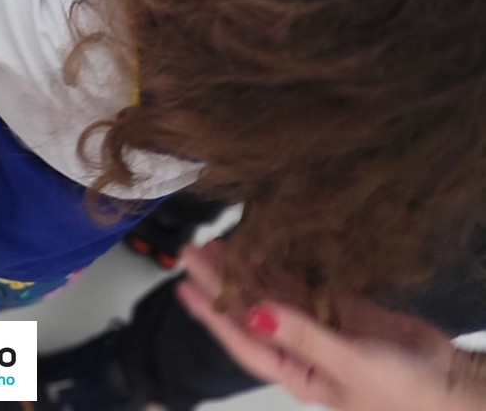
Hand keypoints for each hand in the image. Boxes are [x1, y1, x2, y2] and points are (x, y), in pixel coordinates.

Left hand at [177, 243, 468, 410]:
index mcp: (295, 372)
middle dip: (221, 280)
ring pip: (272, 290)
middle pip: (249, 308)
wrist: (450, 383)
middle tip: (193, 248)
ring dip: (246, 267)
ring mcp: (319, 323)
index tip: (183, 283)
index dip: (210, 311)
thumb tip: (253, 314)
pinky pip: (302, 279)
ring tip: (218, 239)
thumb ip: (301, 336)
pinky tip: (264, 241)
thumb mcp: (347, 365)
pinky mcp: (339, 305)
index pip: (241, 338)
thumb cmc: (403, 393)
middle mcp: (299, 346)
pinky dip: (283, 261)